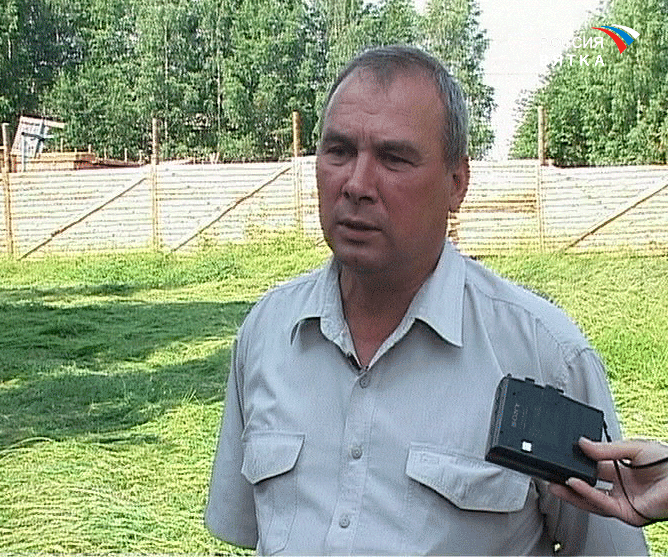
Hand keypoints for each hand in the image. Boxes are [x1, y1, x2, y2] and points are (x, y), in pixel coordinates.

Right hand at [549, 437, 667, 525]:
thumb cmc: (667, 462)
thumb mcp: (632, 448)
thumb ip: (606, 449)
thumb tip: (582, 443)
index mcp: (622, 471)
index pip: (593, 468)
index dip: (577, 463)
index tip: (563, 455)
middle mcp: (621, 488)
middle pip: (588, 486)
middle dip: (568, 480)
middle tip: (551, 473)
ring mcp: (624, 502)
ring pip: (591, 499)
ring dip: (572, 492)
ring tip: (555, 481)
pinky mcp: (628, 513)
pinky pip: (603, 504)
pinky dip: (587, 495)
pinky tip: (575, 484)